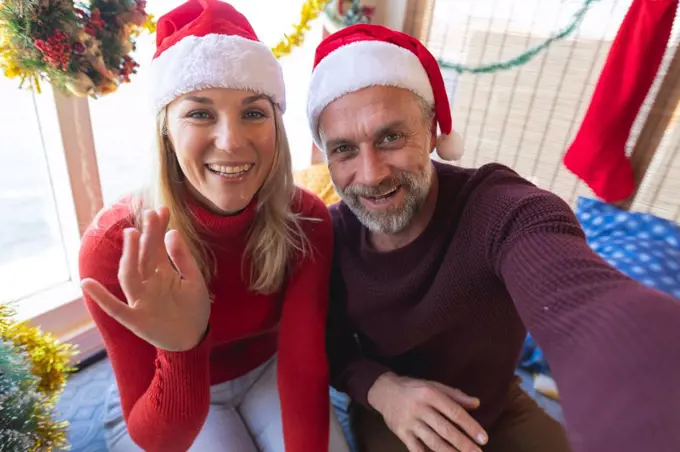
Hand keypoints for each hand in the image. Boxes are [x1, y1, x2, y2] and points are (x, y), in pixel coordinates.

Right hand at [81, 207, 210, 351]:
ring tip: (131, 235)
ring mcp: (141, 300)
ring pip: (130, 276)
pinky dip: (101, 298)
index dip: (158, 229)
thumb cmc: (194, 309)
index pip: (157, 247)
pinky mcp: (137, 320)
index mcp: (162, 273)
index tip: (161, 209)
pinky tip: (87, 284)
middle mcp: (149, 283)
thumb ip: (183, 258)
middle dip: (147, 236)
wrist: (194, 339)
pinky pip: (116, 308)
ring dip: (129, 257)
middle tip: (149, 213)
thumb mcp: (194, 281)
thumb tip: (172, 233)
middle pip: (145, 257)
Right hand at [367, 373, 487, 451]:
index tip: (484, 438)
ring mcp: (410, 422)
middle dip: (463, 444)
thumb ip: (455, 395)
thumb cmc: (413, 388)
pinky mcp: (401, 433)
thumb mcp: (434, 385)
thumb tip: (476, 403)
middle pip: (445, 429)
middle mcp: (420, 408)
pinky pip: (416, 449)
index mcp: (431, 394)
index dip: (470, 426)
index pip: (455, 412)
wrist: (384, 391)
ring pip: (432, 441)